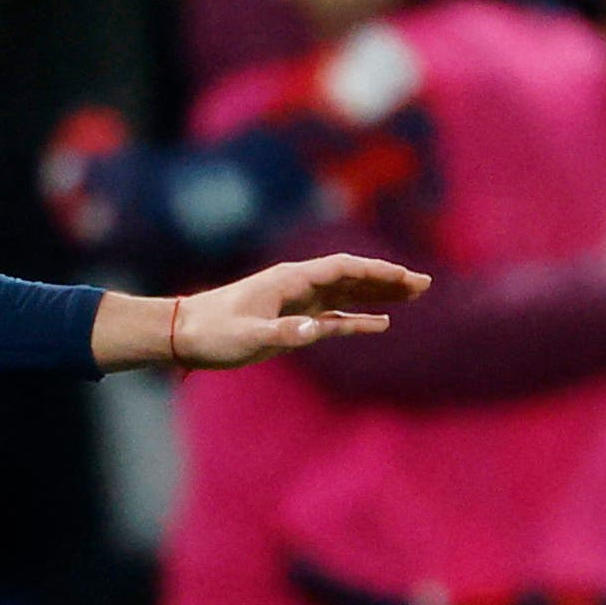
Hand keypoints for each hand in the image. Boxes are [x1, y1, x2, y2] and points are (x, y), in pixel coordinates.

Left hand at [102, 253, 427, 370]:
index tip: (405, 277)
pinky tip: (379, 323)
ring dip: (378, 294)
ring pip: (345, 294)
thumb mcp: (247, 336)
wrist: (182, 335)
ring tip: (413, 295)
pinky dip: (356, 319)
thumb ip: (284, 332)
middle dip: (387, 278)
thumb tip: (317, 329)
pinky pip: (332, 317)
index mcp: (290, 280)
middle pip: (350, 277)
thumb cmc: (211, 333)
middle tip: (424, 283)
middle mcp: (296, 286)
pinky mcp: (290, 322)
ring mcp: (295, 303)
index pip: (341, 269)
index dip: (375, 271)